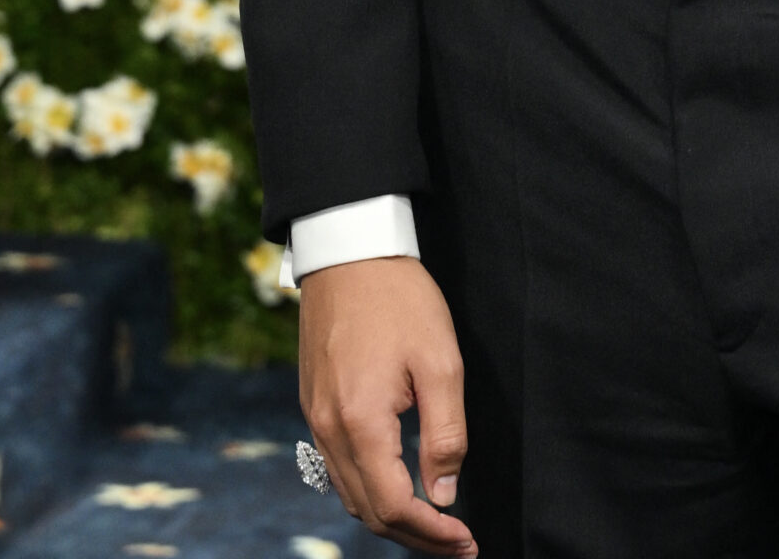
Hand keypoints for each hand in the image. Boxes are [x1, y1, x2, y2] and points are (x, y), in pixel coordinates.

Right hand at [298, 258, 474, 554]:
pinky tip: (397, 485)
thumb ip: (445, 433)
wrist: (349, 250)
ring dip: (390, 518)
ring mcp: (315, 419)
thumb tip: (445, 493)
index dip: (431, 534)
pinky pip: (338, 468)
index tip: (465, 542)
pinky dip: (368, 489)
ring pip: (349, 495)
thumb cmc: (399, 298)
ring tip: (432, 525)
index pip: (394, 506)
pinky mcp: (313, 405)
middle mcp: (329, 430)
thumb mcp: (440, 360)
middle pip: (367, 512)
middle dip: (413, 537)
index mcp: (361, 422)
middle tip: (455, 545)